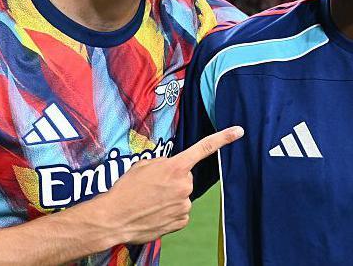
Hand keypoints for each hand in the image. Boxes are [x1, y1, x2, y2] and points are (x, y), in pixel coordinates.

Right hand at [101, 126, 243, 244]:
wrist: (114, 218)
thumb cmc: (125, 190)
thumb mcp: (142, 166)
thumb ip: (163, 163)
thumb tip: (171, 169)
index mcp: (175, 167)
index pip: (204, 148)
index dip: (223, 138)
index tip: (239, 131)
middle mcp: (184, 185)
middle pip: (185, 178)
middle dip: (173, 181)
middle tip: (152, 188)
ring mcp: (184, 204)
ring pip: (182, 196)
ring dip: (170, 198)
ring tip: (149, 202)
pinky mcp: (181, 221)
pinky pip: (179, 213)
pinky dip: (169, 213)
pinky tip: (154, 213)